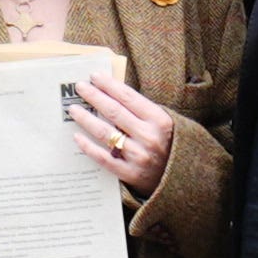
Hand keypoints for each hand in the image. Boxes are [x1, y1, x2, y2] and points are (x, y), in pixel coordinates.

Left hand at [67, 71, 176, 193]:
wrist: (183, 180)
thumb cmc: (171, 146)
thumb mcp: (165, 124)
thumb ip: (143, 111)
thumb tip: (112, 94)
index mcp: (160, 120)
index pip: (128, 97)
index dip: (109, 85)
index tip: (94, 76)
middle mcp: (149, 137)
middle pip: (114, 112)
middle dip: (94, 96)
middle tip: (80, 87)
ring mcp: (139, 156)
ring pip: (105, 133)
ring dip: (86, 119)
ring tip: (73, 109)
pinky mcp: (130, 174)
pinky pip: (103, 158)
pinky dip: (88, 147)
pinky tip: (77, 137)